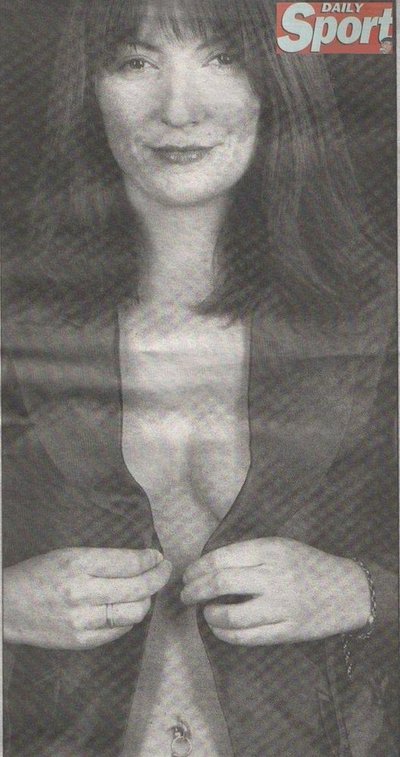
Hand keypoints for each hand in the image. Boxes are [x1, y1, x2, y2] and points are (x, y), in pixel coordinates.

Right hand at [4, 548, 171, 649]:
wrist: (7, 606)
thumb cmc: (39, 574)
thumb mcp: (68, 554)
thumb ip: (104, 558)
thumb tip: (142, 559)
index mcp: (78, 563)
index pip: (130, 562)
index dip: (151, 560)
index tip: (158, 557)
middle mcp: (82, 591)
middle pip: (139, 588)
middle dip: (159, 577)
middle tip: (164, 570)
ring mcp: (82, 620)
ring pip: (135, 611)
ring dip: (147, 599)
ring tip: (146, 590)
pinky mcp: (81, 641)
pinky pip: (120, 630)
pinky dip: (130, 618)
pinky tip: (128, 607)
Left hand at [181, 538, 370, 645]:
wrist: (347, 591)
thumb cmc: (308, 564)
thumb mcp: (280, 545)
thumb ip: (249, 553)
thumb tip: (208, 565)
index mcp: (270, 550)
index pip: (221, 558)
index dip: (198, 568)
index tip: (189, 574)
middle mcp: (274, 577)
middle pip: (220, 583)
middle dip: (194, 590)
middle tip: (186, 595)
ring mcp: (281, 606)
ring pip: (230, 615)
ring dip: (208, 615)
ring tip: (204, 612)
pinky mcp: (286, 631)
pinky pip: (246, 637)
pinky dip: (225, 634)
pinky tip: (218, 627)